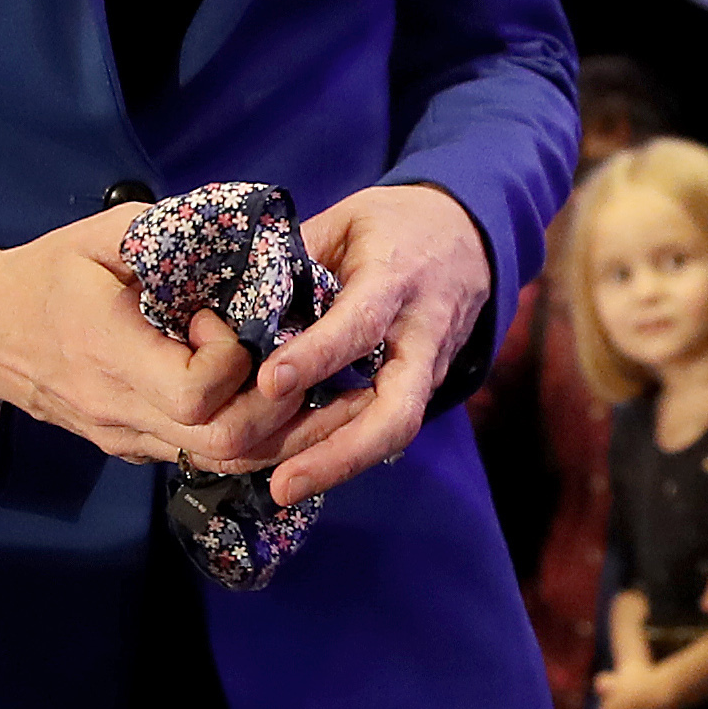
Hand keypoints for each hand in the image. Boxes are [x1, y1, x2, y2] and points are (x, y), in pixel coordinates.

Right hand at [0, 206, 256, 465]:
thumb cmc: (46, 277)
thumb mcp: (100, 236)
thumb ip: (168, 233)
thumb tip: (237, 232)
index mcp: (110, 353)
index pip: (196, 394)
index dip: (228, 357)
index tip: (213, 317)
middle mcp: (120, 410)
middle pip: (225, 442)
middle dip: (270, 400)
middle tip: (260, 351)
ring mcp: (127, 437)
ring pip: (224, 460)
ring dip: (266, 422)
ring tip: (265, 371)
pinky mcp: (132, 448)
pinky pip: (200, 456)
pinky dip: (241, 429)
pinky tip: (242, 390)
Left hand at [233, 184, 491, 510]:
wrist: (470, 234)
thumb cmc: (395, 222)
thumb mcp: (344, 220)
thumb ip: (298, 260)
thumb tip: (237, 305)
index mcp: (396, 278)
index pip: (358, 324)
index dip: (316, 356)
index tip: (268, 383)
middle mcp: (420, 332)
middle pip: (397, 408)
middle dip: (342, 451)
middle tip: (284, 482)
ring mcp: (431, 366)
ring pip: (399, 428)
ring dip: (342, 464)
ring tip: (286, 489)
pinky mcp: (427, 385)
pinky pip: (390, 424)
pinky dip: (349, 449)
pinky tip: (304, 468)